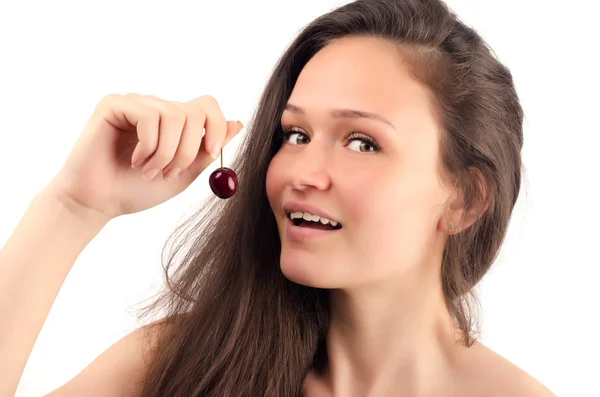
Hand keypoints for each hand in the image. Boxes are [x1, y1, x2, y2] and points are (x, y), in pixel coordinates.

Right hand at [47, 93, 242, 220]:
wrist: (99, 204)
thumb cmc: (137, 190)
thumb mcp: (183, 174)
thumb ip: (208, 150)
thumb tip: (238, 124)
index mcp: (174, 123)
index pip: (207, 105)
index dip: (217, 126)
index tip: (211, 153)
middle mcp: (156, 107)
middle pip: (194, 111)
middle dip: (187, 150)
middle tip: (169, 172)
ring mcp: (135, 103)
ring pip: (173, 115)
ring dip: (166, 153)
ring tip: (149, 171)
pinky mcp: (114, 104)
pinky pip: (149, 116)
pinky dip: (148, 146)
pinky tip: (134, 161)